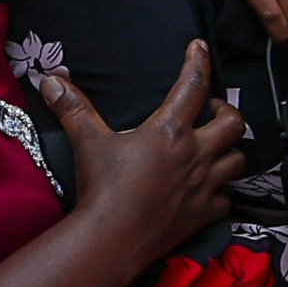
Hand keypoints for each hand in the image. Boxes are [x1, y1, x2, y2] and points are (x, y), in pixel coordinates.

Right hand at [45, 40, 243, 262]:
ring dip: (230, 151)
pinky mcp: (205, 214)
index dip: (198, 62)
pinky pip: (226, 199)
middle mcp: (196, 154)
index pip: (193, 86)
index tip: (199, 47)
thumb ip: (73, 108)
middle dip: (227, 112)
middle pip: (234, 123)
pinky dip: (221, 193)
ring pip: (238, 160)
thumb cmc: (103, 187)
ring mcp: (205, 185)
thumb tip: (49, 78)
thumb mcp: (88, 141)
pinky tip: (208, 191)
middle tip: (210, 111)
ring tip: (215, 148)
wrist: (113, 239)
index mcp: (171, 131)